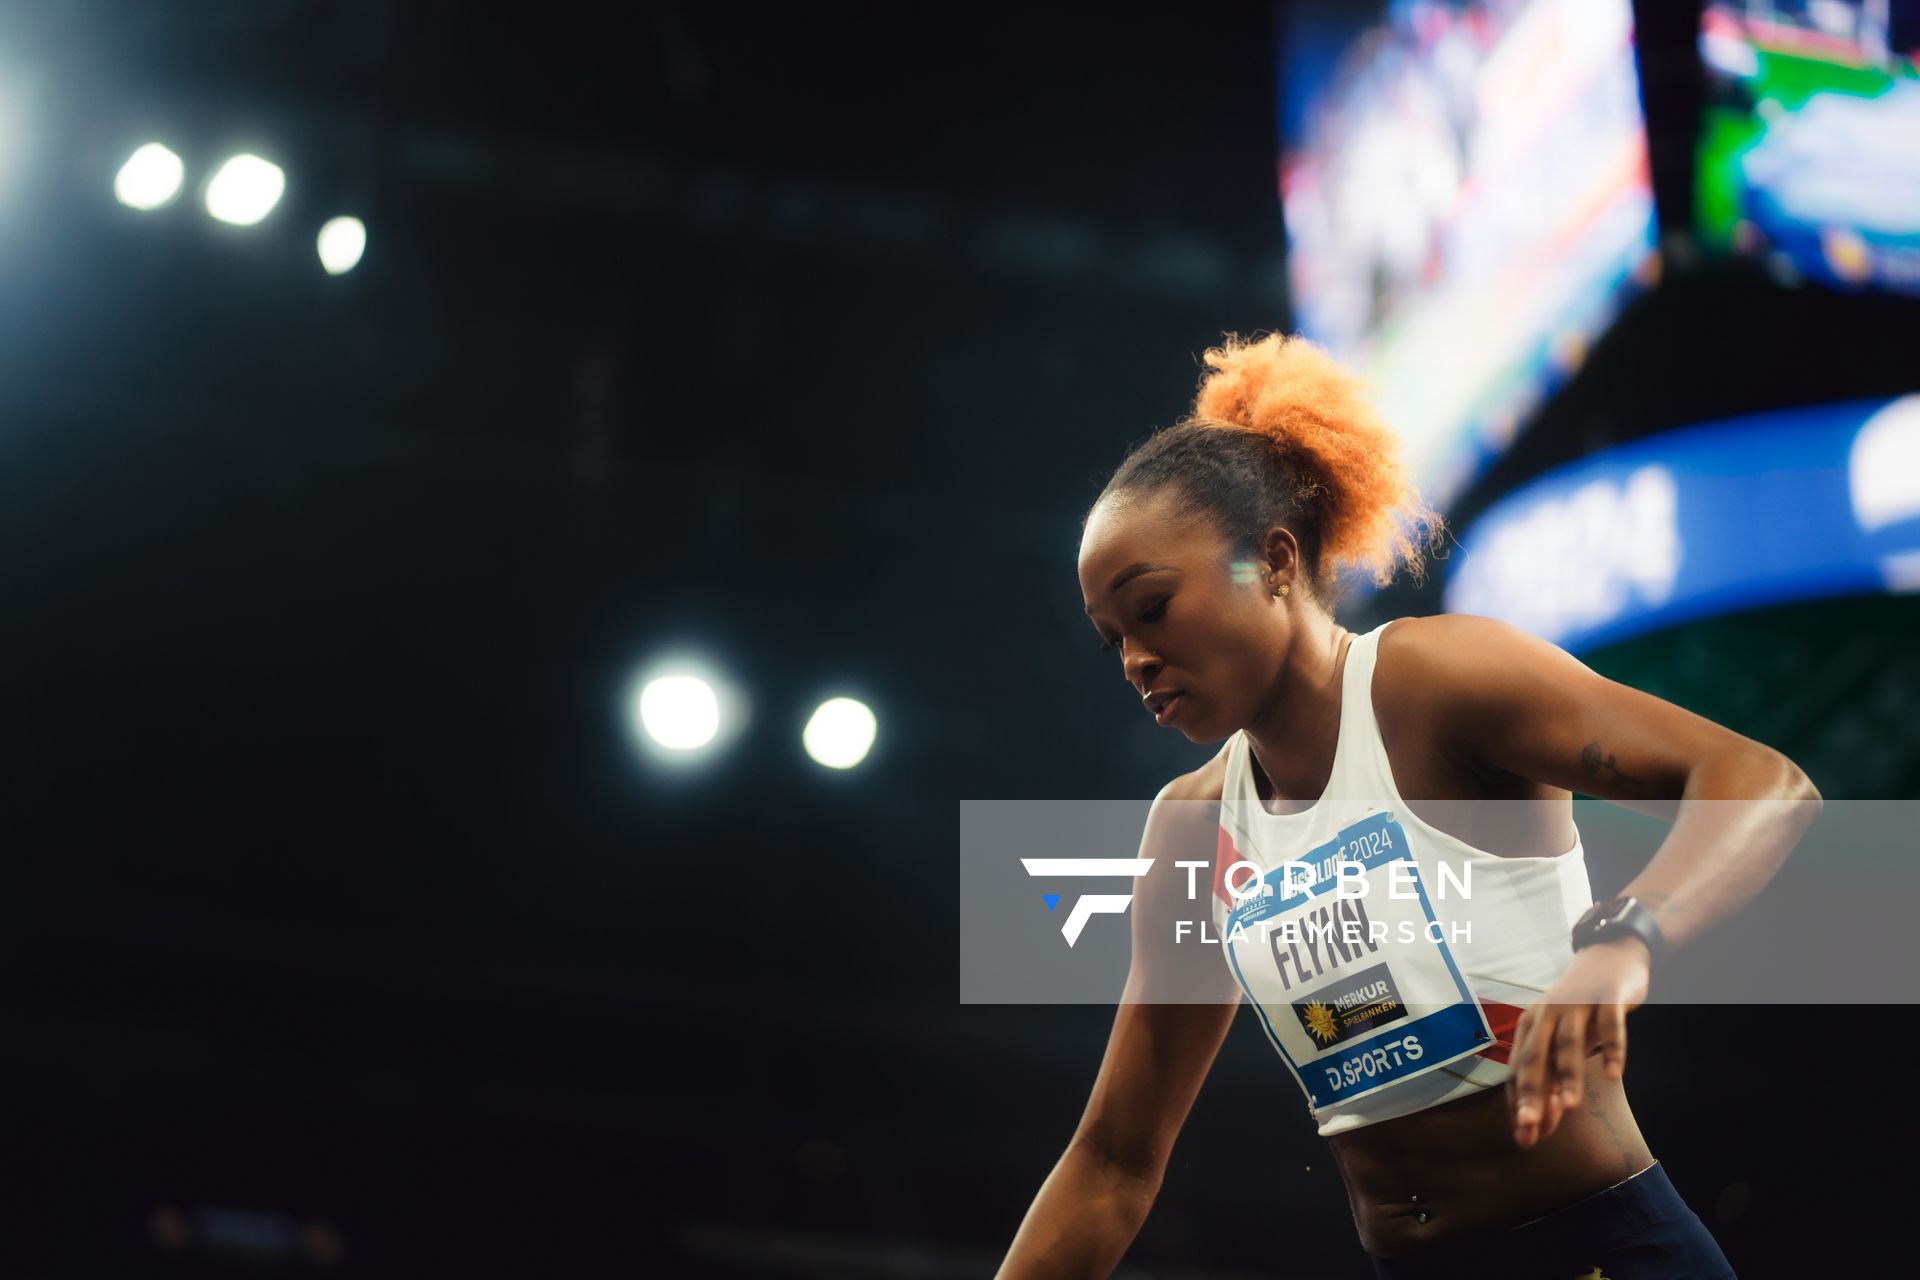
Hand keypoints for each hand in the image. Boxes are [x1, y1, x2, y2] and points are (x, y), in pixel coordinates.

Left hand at [1507, 937, 1650, 1148]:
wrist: (1610, 955)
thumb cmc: (1582, 1007)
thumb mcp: (1564, 1037)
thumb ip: (1556, 1073)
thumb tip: (1549, 1118)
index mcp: (1531, 1025)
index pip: (1520, 1070)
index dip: (1522, 1103)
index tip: (1526, 1137)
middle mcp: (1548, 1014)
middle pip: (1536, 1058)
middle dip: (1533, 1094)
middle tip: (1530, 1127)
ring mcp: (1577, 1004)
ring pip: (1569, 1043)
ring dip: (1568, 1075)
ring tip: (1570, 1107)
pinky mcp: (1607, 998)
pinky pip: (1610, 1026)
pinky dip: (1611, 1048)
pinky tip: (1612, 1073)